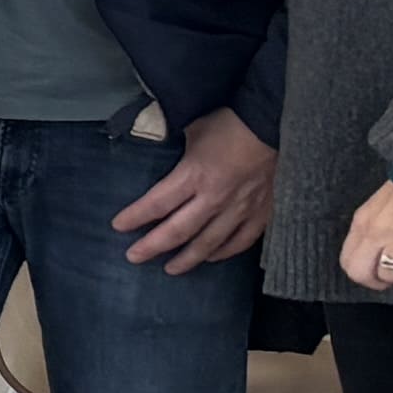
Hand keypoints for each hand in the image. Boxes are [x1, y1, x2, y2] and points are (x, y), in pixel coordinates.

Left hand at [116, 107, 278, 271]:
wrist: (273, 124)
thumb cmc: (230, 123)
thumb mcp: (193, 130)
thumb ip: (177, 149)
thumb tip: (159, 148)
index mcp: (194, 175)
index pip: (157, 204)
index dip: (136, 217)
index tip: (118, 227)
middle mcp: (215, 198)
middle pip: (178, 231)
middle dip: (152, 246)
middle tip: (134, 257)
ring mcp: (240, 209)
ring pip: (209, 243)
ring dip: (187, 258)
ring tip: (170, 269)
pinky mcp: (261, 213)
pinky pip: (241, 241)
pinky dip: (224, 252)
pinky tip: (212, 257)